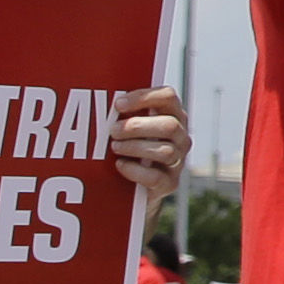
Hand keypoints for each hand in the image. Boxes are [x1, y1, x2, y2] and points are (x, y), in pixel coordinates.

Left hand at [109, 87, 187, 205]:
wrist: (135, 186)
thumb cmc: (131, 146)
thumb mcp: (132, 126)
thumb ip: (125, 113)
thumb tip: (102, 98)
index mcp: (173, 115)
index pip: (168, 97)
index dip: (143, 97)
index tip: (118, 104)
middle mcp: (181, 137)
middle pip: (169, 125)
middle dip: (137, 127)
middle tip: (113, 130)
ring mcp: (178, 161)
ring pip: (165, 151)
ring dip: (134, 147)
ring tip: (114, 147)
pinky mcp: (170, 183)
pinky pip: (155, 177)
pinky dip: (135, 170)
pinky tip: (120, 165)